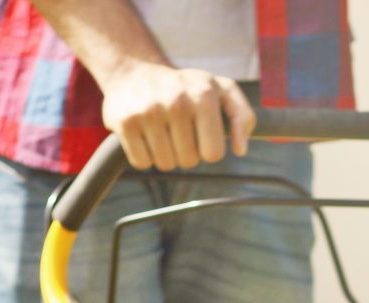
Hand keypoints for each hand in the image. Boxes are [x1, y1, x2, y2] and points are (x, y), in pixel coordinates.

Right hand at [98, 62, 254, 169]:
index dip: (208, 150)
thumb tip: (240, 150)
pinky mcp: (125, 122)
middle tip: (178, 131)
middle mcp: (176, 102)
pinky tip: (145, 135)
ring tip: (162, 132)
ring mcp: (148, 112)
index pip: (213, 153)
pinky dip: (145, 156)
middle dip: (186, 152)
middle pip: (189, 161)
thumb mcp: (221, 90)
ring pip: (166, 164)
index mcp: (204, 96)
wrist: (134, 71)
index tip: (201, 134)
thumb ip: (243, 116)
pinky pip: (142, 163)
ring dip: (166, 156)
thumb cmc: (186, 87)